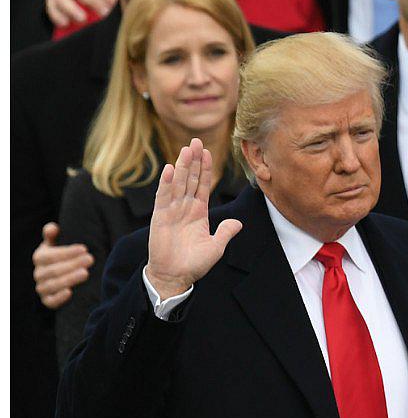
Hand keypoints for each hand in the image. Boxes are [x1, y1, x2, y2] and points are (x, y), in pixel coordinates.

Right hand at [32, 223, 93, 308]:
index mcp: (40, 257)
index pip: (51, 255)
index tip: (84, 249)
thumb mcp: (55, 244)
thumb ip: (52, 235)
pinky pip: (51, 302)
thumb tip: (53, 227)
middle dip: (73, 264)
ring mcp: (42, 288)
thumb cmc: (59, 257)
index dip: (67, 252)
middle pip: (54, 270)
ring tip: (85, 273)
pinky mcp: (48, 301)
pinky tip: (70, 292)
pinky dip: (59, 298)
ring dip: (69, 279)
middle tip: (90, 259)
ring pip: (53, 284)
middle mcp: (39, 273)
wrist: (57, 278)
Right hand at [145, 139, 241, 297]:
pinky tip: (169, 169)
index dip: (205, 169)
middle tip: (196, 141)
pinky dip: (166, 183)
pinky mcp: (160, 217)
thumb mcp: (216, 247)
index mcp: (199, 212)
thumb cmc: (194, 264)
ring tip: (186, 149)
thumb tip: (238, 223)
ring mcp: (172, 211)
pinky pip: (163, 197)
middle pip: (190, 179)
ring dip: (182, 166)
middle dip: (194, 160)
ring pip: (178, 183)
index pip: (203, 185)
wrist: (175, 276)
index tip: (208, 152)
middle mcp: (185, 208)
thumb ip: (226, 233)